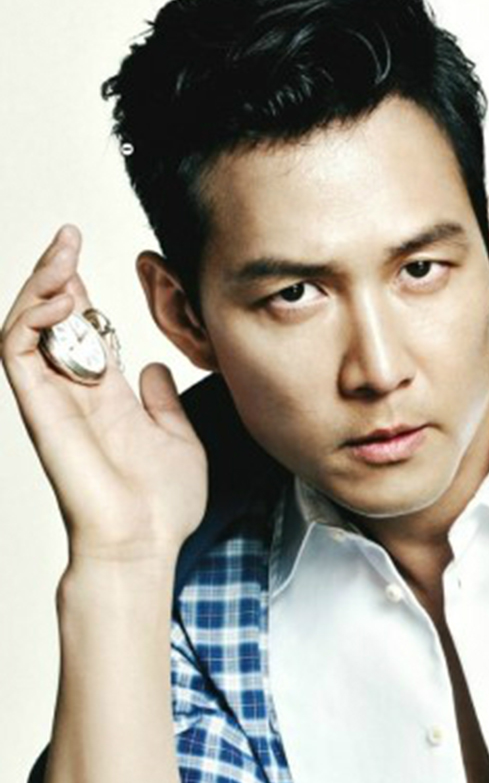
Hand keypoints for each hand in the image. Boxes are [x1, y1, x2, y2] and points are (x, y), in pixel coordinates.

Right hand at [1, 225, 207, 560]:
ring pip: (25, 328)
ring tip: (61, 258)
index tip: (85, 250)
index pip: (80, 330)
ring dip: (39, 287)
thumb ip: (161, 402)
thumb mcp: (177, 439)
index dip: (77, 289)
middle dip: (54, 274)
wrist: (143, 545)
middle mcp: (72, 393)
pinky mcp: (39, 410)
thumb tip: (153, 368)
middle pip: (48, 320)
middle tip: (67, 237)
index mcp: (104, 396)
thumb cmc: (160, 506)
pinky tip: (59, 299)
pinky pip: (18, 353)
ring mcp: (52, 400)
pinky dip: (30, 318)